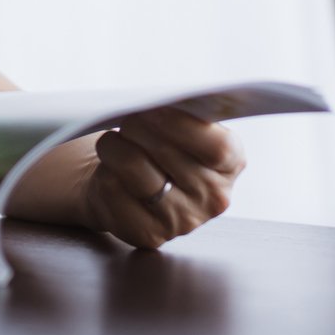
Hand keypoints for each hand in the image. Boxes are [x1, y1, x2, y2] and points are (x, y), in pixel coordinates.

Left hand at [81, 108, 245, 250]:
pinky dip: (104, 172)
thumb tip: (156, 101)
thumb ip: (180, 114)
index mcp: (231, 164)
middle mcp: (213, 197)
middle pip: (168, 152)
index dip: (180, 124)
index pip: (217, 147)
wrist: (129, 182)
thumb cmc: (158, 143)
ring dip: (115, 146)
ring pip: (135, 168)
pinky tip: (108, 169)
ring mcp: (182, 220)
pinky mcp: (148, 232)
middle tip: (126, 117)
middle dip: (139, 127)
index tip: (153, 108)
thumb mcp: (180, 126)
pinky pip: (115, 191)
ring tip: (112, 140)